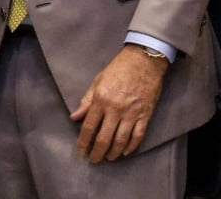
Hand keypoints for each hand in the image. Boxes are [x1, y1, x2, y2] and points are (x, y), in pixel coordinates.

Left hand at [69, 45, 167, 162]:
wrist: (144, 60)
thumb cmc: (119, 68)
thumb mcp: (98, 81)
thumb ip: (87, 100)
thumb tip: (74, 117)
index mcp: (101, 100)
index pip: (89, 127)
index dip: (83, 142)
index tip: (81, 152)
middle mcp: (115, 109)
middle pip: (104, 138)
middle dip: (97, 153)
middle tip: (94, 160)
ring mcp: (131, 113)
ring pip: (120, 141)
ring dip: (113, 153)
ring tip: (108, 158)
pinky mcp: (145, 114)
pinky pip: (137, 135)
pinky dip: (131, 146)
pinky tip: (125, 152)